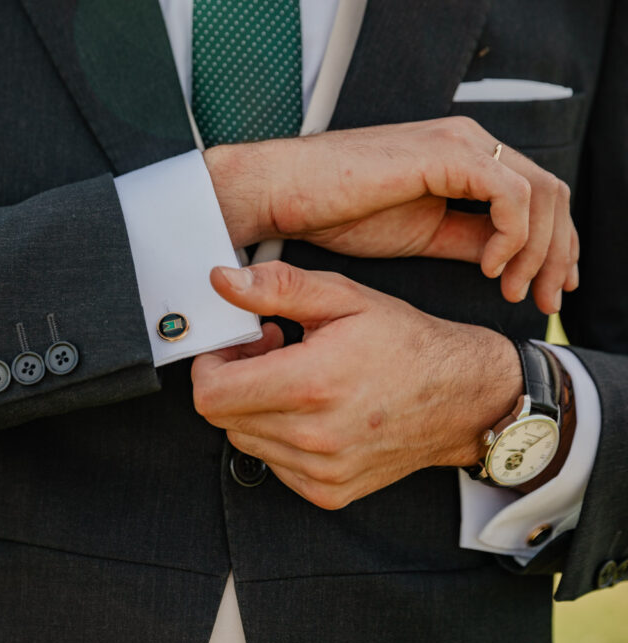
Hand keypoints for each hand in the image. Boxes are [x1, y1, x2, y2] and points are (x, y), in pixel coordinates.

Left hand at [191, 262, 522, 509]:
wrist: (465, 397)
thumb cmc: (407, 343)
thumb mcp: (343, 297)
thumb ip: (275, 287)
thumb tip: (222, 282)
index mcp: (310, 385)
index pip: (211, 393)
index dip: (210, 365)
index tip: (236, 345)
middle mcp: (313, 436)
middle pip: (221, 418)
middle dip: (231, 381)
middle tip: (269, 353)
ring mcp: (321, 470)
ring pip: (244, 441)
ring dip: (254, 409)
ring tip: (294, 379)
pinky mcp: (328, 491)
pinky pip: (273, 463)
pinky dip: (278, 437)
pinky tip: (310, 411)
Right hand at [204, 116, 577, 313]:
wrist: (283, 192)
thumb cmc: (333, 213)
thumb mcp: (419, 235)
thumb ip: (467, 239)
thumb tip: (507, 261)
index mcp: (464, 159)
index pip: (536, 198)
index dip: (554, 247)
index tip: (546, 290)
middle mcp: (470, 143)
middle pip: (551, 194)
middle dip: (559, 252)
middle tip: (547, 298)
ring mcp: (461, 144)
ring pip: (541, 193)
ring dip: (540, 249)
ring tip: (514, 288)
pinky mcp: (446, 155)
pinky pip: (512, 194)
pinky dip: (512, 236)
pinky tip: (490, 265)